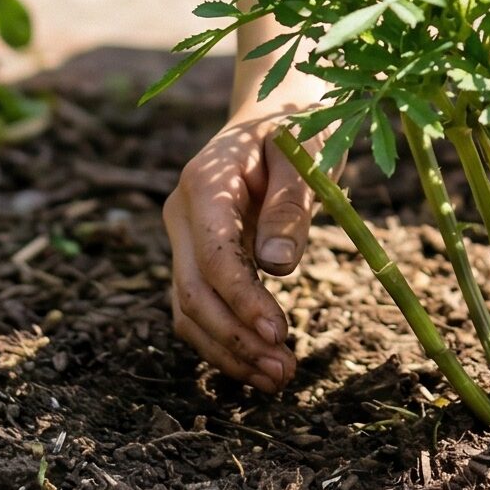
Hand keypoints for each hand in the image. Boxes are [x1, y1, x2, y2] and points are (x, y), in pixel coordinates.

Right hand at [163, 108, 316, 394]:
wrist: (275, 111)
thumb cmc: (298, 127)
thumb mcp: (306, 155)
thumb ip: (290, 206)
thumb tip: (277, 267)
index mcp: (206, 181)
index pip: (213, 256)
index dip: (242, 301)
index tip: (278, 335)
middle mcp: (183, 211)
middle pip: (191, 291)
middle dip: (234, 338)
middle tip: (285, 372)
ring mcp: (184, 236)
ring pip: (188, 309)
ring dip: (227, 350)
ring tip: (279, 377)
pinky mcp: (197, 256)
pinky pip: (199, 306)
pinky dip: (224, 339)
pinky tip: (260, 363)